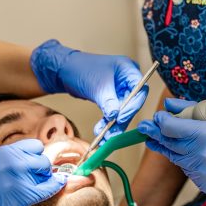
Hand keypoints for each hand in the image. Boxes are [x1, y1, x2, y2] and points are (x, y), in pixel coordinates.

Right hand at [0, 140, 65, 205]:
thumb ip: (7, 166)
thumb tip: (29, 169)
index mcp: (1, 152)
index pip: (34, 146)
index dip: (37, 158)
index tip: (36, 169)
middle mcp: (10, 159)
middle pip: (42, 158)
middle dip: (43, 171)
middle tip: (37, 183)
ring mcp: (15, 175)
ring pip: (46, 173)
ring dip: (46, 182)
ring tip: (35, 192)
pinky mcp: (19, 194)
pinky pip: (46, 190)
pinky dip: (52, 191)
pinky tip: (49, 194)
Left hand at [31, 39, 145, 137]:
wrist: (65, 70)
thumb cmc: (81, 69)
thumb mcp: (97, 86)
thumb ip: (108, 102)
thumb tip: (116, 116)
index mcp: (128, 69)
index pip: (140, 90)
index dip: (132, 106)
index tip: (121, 118)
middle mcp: (127, 79)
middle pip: (132, 103)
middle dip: (121, 119)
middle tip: (112, 132)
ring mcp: (120, 89)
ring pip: (122, 110)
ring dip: (114, 125)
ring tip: (104, 136)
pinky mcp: (112, 98)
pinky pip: (114, 112)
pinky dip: (108, 122)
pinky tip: (101, 131)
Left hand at [137, 98, 205, 202]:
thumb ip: (193, 111)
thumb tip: (169, 105)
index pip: (170, 127)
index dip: (160, 122)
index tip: (157, 118)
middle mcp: (204, 155)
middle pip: (168, 143)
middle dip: (156, 134)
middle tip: (146, 128)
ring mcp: (204, 173)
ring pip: (176, 158)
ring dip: (172, 148)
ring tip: (168, 139)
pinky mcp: (205, 186)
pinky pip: (188, 170)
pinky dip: (188, 162)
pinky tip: (198, 156)